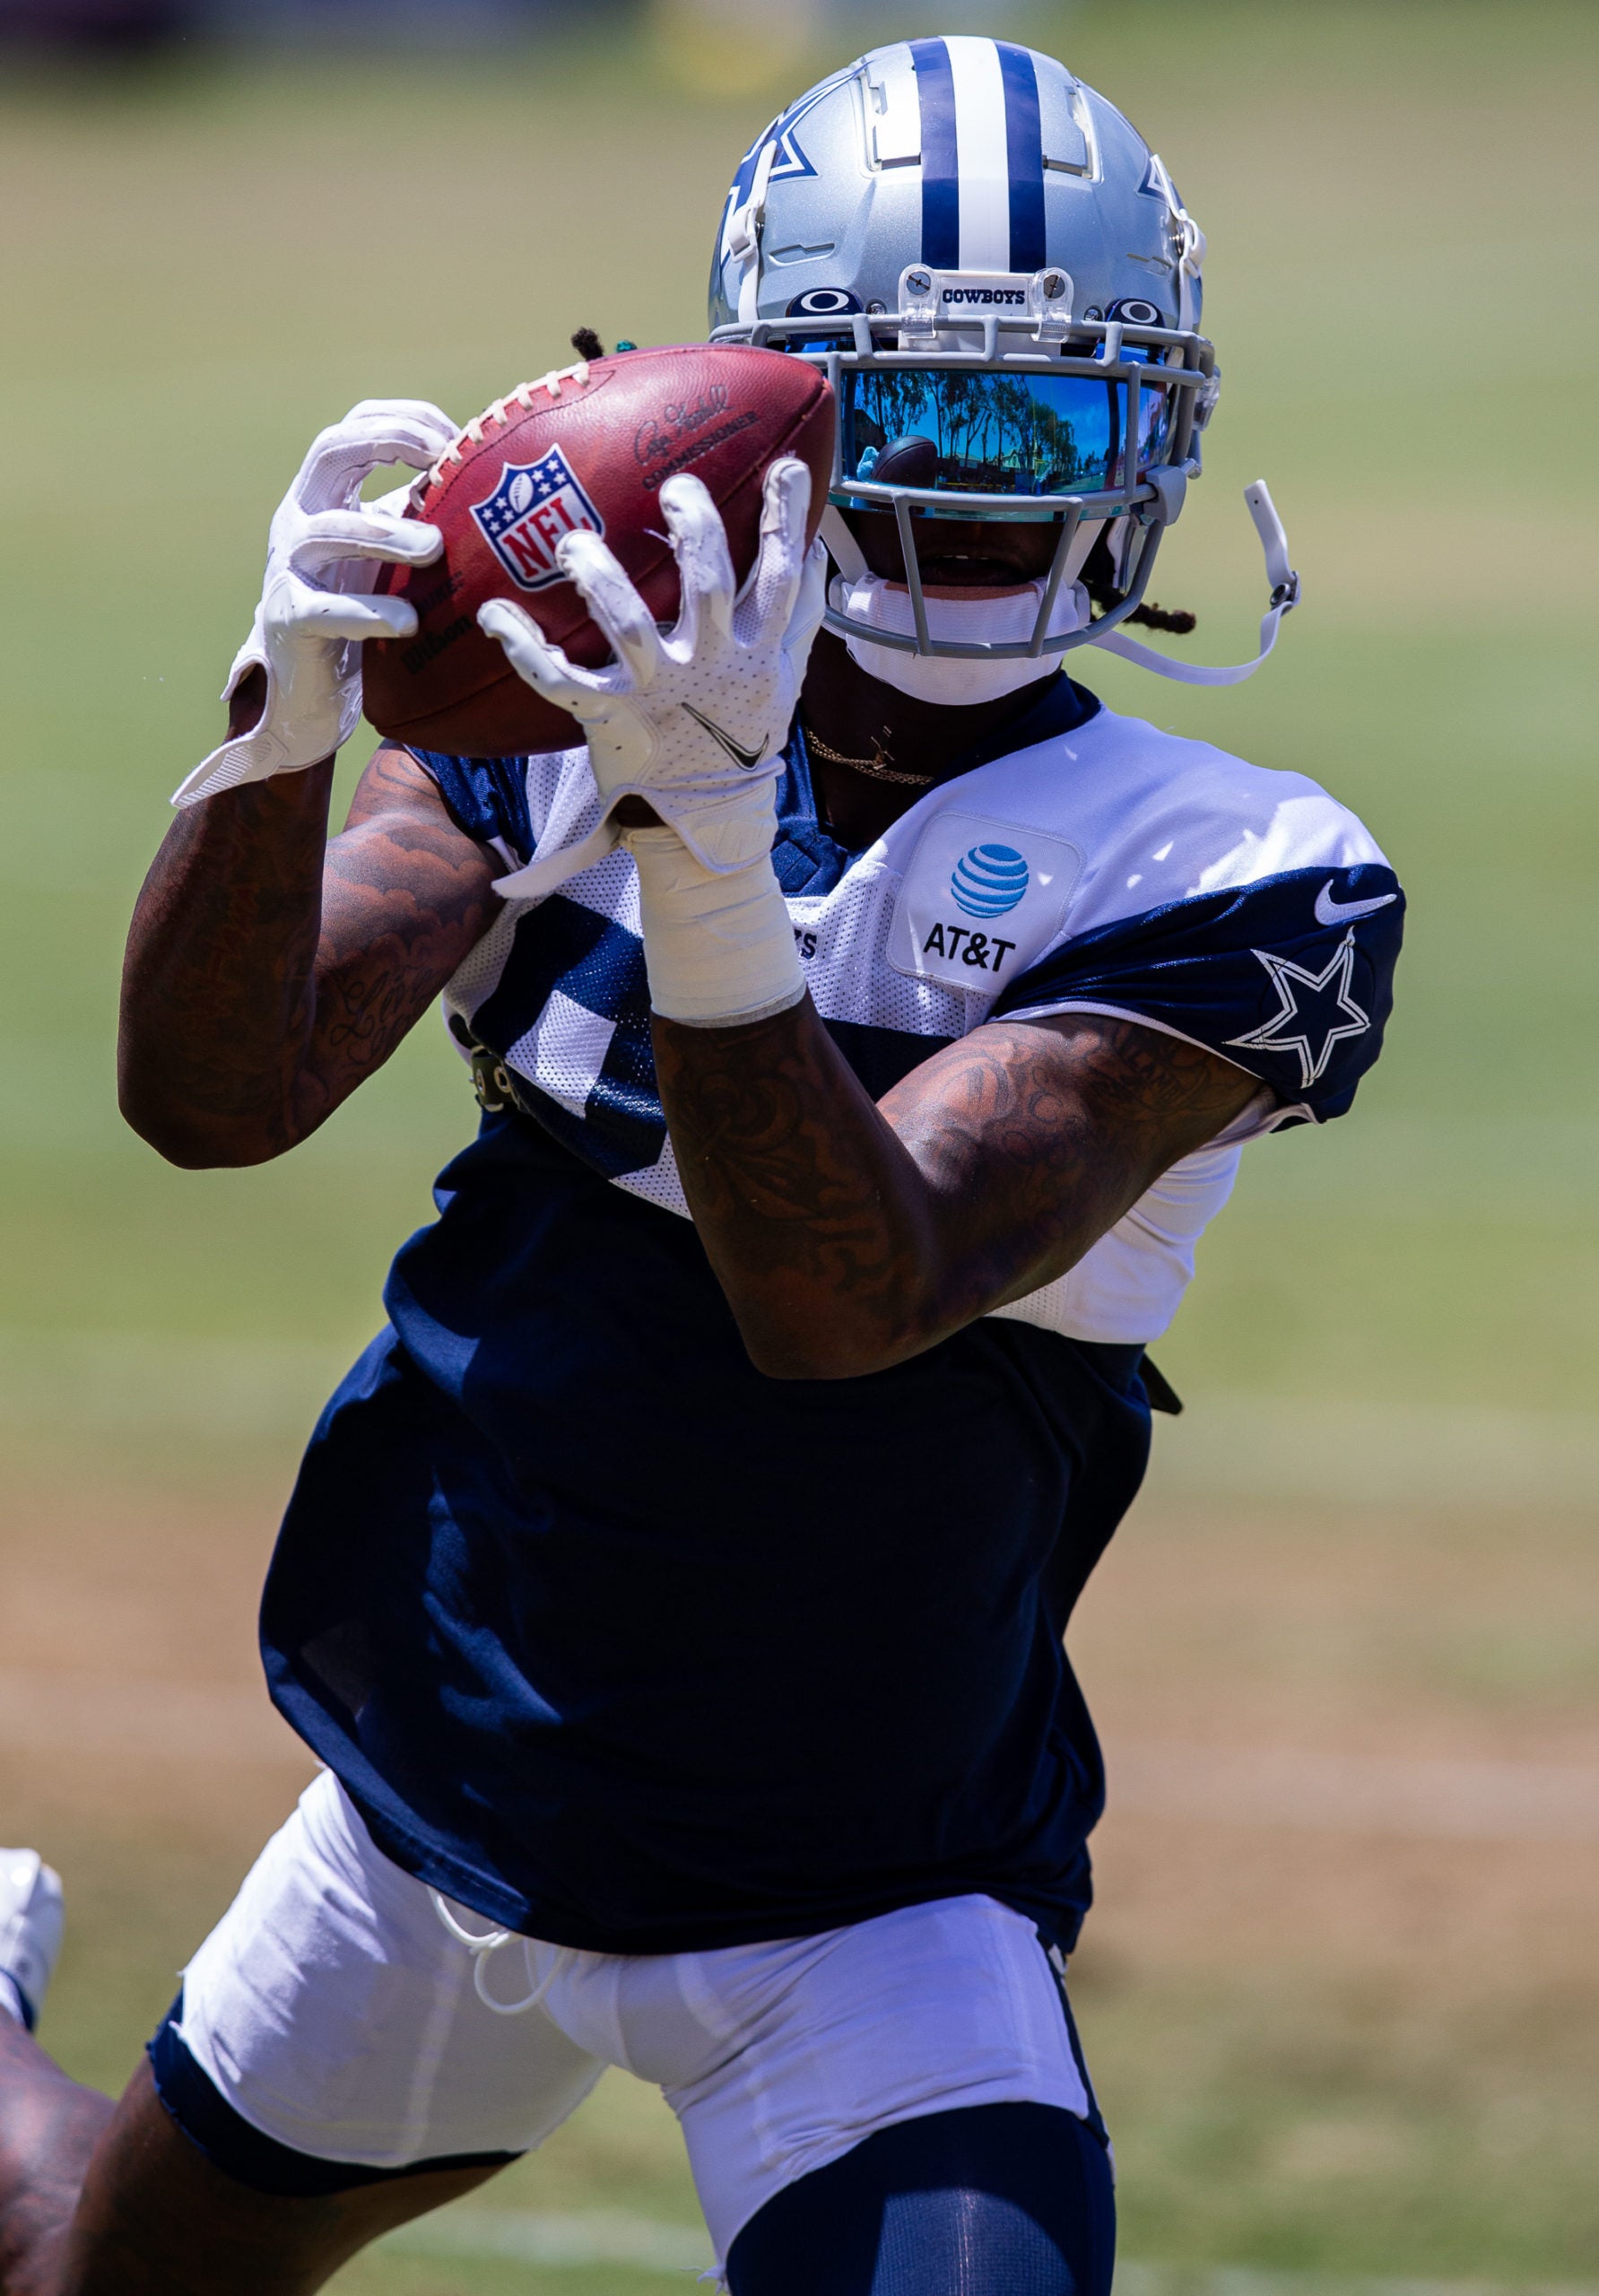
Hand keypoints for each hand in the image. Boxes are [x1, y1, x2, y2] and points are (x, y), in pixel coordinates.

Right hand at [173, 399, 458, 806]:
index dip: (401, 420)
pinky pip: (324, 609)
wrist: (306, 686)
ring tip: (433, 547)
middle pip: (330, 452)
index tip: (453, 438)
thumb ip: (419, 516)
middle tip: (439, 463)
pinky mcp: (288, 619)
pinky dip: (368, 612)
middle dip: (385, 444)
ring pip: (326, 529)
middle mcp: (300, 518)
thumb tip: (491, 486)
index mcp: (325, 494)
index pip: (353, 428)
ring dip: (384, 531)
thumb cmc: (357, 608)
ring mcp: (289, 567)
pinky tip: (408, 622)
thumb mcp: (387, 553)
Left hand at [478, 458, 824, 894]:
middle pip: (707, 587)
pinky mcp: (609, 717)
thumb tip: (815, 550)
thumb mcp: (783, 679)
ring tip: (574, 543)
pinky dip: (523, 649)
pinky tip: (494, 613)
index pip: (779, 580)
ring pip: (629, 626)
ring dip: (601, 579)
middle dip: (694, 532)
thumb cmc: (740, 733)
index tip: (785, 465)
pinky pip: (559, 680)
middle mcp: (708, 667)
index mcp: (753, 653)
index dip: (785, 521)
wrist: (707, 816)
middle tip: (676, 487)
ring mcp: (656, 692)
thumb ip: (798, 617)